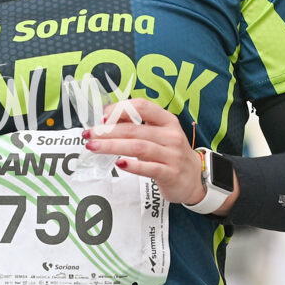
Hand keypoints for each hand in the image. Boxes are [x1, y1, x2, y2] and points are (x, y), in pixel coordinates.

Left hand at [83, 98, 228, 210]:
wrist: (195, 178)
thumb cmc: (170, 153)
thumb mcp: (159, 134)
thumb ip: (138, 125)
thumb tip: (107, 118)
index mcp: (167, 121)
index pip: (143, 106)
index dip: (120, 109)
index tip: (102, 116)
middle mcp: (171, 135)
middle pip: (135, 129)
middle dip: (108, 131)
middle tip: (89, 134)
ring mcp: (172, 155)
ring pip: (139, 147)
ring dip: (113, 146)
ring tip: (94, 147)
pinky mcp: (171, 174)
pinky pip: (150, 168)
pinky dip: (134, 165)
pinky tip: (119, 164)